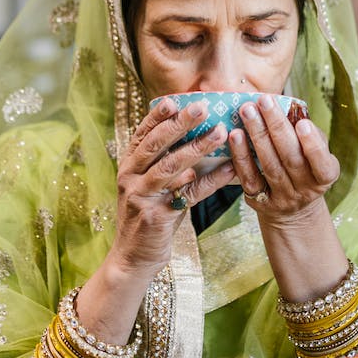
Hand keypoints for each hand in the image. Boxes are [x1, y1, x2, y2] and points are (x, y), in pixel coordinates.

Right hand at [109, 97, 235, 276]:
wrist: (134, 258)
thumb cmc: (149, 216)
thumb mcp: (151, 186)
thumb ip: (166, 163)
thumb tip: (198, 136)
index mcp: (128, 166)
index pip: (142, 134)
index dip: (157, 116)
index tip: (174, 100)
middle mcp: (130, 178)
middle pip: (156, 145)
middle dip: (180, 124)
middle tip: (203, 107)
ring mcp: (140, 197)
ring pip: (171, 167)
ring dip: (198, 148)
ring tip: (221, 133)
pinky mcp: (156, 216)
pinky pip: (188, 194)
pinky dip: (210, 181)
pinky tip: (228, 170)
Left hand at [229, 94, 338, 220]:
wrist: (293, 209)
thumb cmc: (306, 167)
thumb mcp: (316, 152)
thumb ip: (309, 134)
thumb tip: (291, 109)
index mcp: (325, 176)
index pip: (321, 163)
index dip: (313, 144)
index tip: (303, 123)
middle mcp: (305, 190)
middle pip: (291, 159)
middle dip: (276, 127)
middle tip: (264, 101)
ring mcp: (282, 198)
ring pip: (269, 166)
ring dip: (257, 136)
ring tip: (248, 111)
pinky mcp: (260, 202)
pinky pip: (249, 178)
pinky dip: (242, 156)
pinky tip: (235, 135)